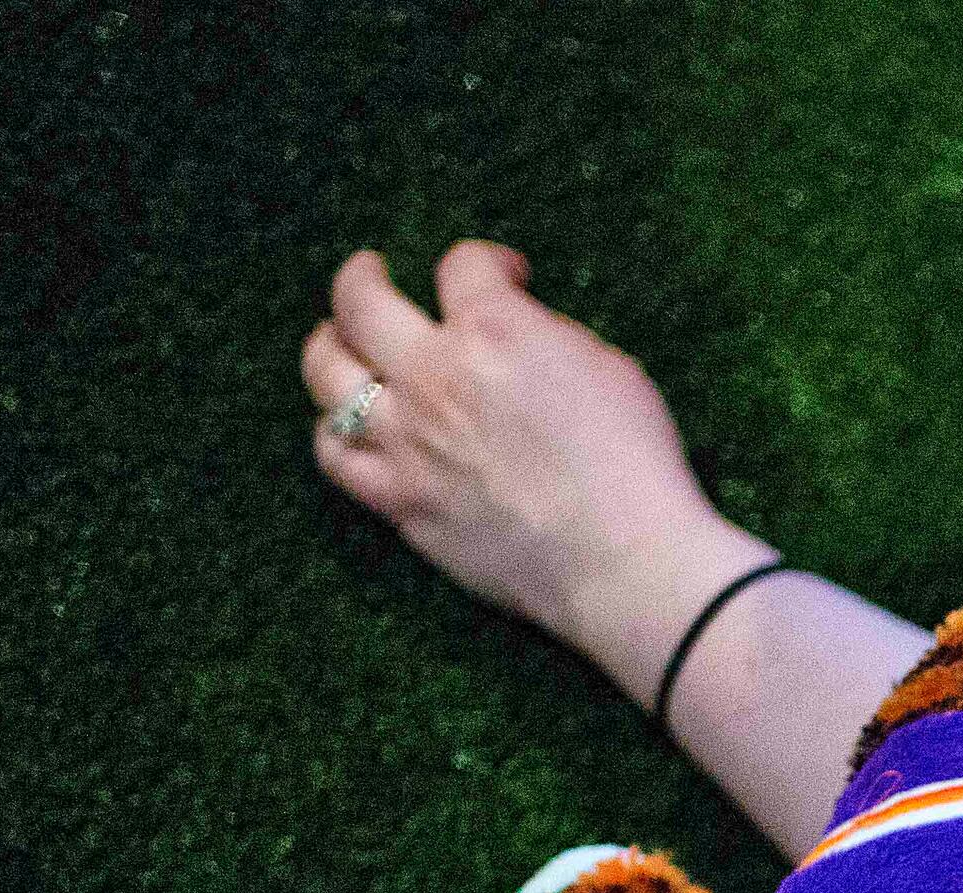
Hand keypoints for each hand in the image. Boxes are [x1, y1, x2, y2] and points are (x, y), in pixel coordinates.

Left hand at [300, 242, 765, 695]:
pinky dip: (334, 433)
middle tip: (372, 274)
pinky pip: (337, 457)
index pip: (462, 266)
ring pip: (327, 374)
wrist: (626, 561)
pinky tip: (347, 425)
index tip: (507, 275)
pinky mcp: (402, 500)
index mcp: (495, 331)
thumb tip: (518, 331)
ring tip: (337, 341)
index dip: (486, 262)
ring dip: (327, 346)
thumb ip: (548, 337)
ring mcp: (407, 440)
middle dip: (363, 277)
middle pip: (360, 302)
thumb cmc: (635, 467)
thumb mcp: (610, 368)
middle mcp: (434, 375)